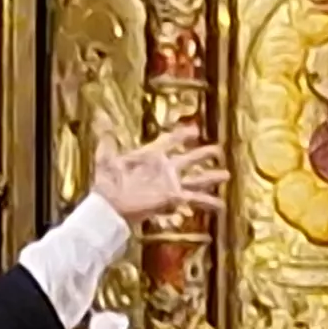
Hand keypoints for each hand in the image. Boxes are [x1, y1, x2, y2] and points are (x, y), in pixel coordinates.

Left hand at [93, 125, 228, 223]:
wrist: (110, 206)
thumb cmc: (108, 184)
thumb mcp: (106, 159)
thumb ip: (107, 143)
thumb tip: (101, 123)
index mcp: (150, 156)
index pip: (169, 141)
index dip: (181, 135)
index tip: (195, 130)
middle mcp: (163, 170)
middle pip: (188, 159)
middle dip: (203, 154)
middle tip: (218, 150)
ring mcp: (169, 184)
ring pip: (195, 179)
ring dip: (210, 176)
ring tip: (226, 175)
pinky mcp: (172, 198)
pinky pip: (193, 198)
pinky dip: (208, 202)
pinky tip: (221, 205)